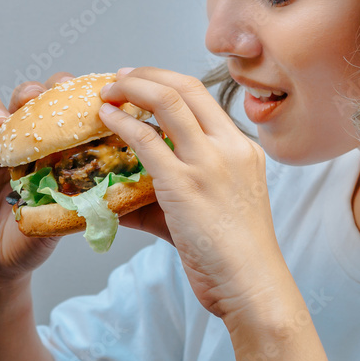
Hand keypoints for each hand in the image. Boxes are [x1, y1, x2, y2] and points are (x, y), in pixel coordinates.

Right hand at [0, 72, 75, 289]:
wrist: (0, 268)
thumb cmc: (33, 236)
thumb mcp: (60, 214)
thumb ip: (77, 195)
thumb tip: (113, 184)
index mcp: (43, 145)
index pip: (54, 106)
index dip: (63, 93)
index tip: (75, 90)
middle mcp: (14, 141)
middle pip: (19, 99)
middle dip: (27, 93)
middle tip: (34, 97)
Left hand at [98, 66, 283, 322]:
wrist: (253, 286)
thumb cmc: (235, 257)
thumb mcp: (216, 210)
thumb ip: (173, 195)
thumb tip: (123, 198)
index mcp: (242, 148)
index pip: (203, 96)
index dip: (166, 80)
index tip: (141, 80)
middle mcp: (229, 147)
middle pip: (185, 87)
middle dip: (147, 75)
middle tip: (119, 78)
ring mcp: (209, 163)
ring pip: (167, 101)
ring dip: (131, 88)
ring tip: (107, 92)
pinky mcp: (185, 184)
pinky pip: (147, 139)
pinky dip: (122, 123)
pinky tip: (106, 119)